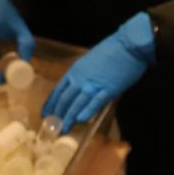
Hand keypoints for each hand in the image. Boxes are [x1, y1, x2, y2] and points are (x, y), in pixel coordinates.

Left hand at [42, 12, 155, 132]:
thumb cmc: (111, 50)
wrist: (128, 45)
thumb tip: (80, 88)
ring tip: (65, 129)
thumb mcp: (89, 61)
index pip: (58, 90)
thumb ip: (83, 75)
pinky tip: (81, 120)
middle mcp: (81, 79)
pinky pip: (94, 103)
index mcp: (75, 71)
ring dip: (70, 117)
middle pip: (65, 99)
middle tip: (54, 126)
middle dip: (58, 114)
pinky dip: (87, 112)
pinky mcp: (108, 90)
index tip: (46, 113)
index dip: (51, 104)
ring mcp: (93, 85)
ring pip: (77, 103)